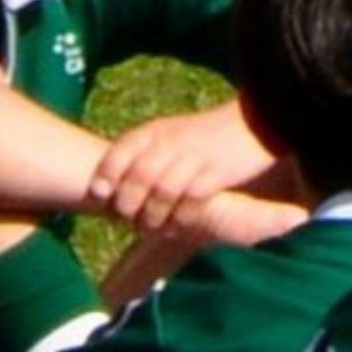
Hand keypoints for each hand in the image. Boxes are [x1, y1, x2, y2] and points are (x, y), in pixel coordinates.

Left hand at [87, 104, 274, 231]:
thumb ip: (143, 155)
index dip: (105, 175)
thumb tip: (108, 186)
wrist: (253, 122)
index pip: (120, 151)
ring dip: (152, 217)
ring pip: (162, 193)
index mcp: (155, 131)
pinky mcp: (216, 174)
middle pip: (138, 177)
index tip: (98, 196)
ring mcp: (193, 158)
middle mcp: (171, 142)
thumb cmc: (204, 136)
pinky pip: (190, 203)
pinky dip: (179, 220)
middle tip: (125, 222)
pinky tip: (175, 228)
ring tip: (150, 229)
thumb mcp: (168, 135)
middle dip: (127, 204)